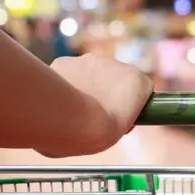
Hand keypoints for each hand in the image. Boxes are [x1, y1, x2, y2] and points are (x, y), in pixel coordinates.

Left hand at [38, 54, 152, 156]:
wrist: (68, 122)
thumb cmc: (96, 134)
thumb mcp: (121, 128)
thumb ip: (118, 113)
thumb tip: (104, 116)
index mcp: (138, 82)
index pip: (137, 88)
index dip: (127, 104)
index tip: (117, 118)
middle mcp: (117, 64)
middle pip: (113, 78)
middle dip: (104, 92)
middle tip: (94, 115)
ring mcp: (89, 60)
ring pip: (89, 73)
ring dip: (84, 86)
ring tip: (71, 110)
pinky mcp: (65, 60)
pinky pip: (67, 71)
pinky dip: (63, 83)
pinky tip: (57, 100)